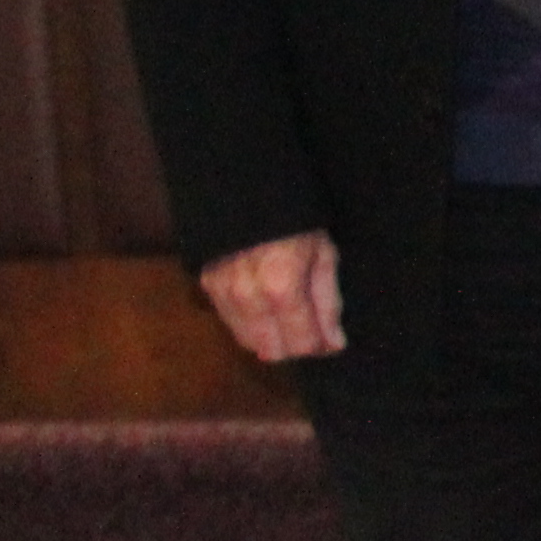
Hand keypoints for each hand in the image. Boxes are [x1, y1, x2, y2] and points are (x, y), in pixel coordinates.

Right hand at [195, 229, 344, 361]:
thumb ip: (327, 303)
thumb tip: (333, 344)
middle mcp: (247, 296)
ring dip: (271, 338)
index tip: (329, 340)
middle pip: (272, 351)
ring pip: (248, 342)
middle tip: (309, 328)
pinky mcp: (208, 285)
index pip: (300, 344)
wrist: (247, 188)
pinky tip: (264, 306)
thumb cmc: (296, 220)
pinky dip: (250, 323)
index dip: (319, 346)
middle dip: (295, 345)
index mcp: (282, 288)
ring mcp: (223, 292)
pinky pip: (230, 323)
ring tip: (288, 315)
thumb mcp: (323, 254)